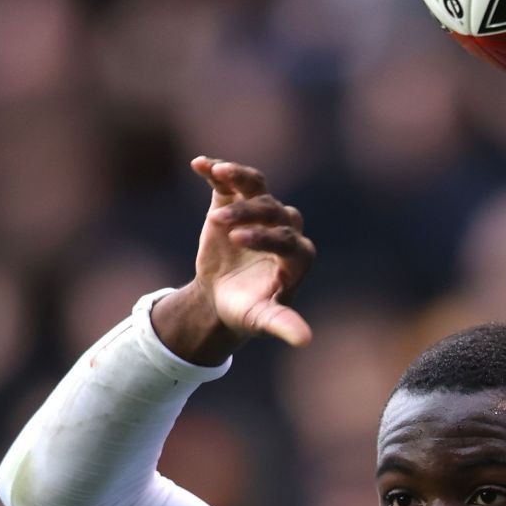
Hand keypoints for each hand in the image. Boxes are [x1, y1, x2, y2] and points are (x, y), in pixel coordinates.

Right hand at [151, 159, 314, 365]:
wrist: (221, 298)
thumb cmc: (247, 311)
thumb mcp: (262, 320)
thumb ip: (283, 324)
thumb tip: (305, 341)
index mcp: (297, 256)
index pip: (287, 239)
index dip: (264, 236)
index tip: (237, 239)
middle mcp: (285, 228)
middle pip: (272, 210)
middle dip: (248, 213)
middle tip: (220, 222)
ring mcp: (262, 211)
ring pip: (257, 187)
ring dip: (238, 178)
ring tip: (218, 172)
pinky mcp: (238, 201)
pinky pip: (232, 181)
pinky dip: (217, 171)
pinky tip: (199, 164)